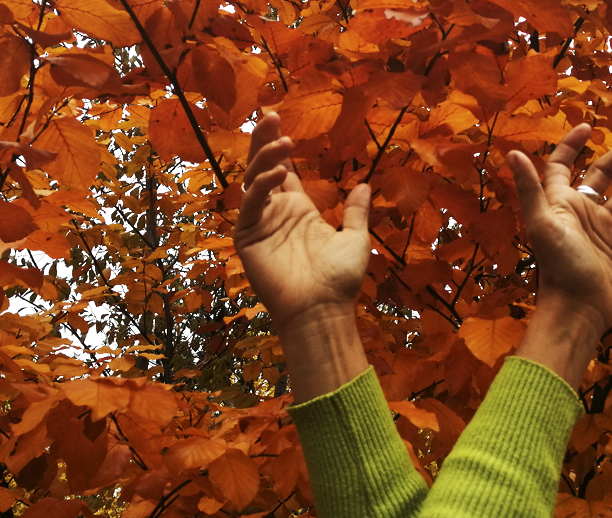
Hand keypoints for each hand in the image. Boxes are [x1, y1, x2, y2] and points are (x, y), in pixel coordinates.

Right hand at [234, 113, 371, 329]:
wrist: (324, 310)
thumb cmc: (340, 281)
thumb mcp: (355, 239)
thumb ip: (356, 212)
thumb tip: (363, 184)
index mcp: (298, 212)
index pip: (283, 171)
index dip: (279, 146)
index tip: (279, 120)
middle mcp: (275, 214)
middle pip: (263, 168)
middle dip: (263, 141)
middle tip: (269, 114)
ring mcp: (259, 224)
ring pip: (253, 181)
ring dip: (264, 158)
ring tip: (283, 141)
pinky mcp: (247, 238)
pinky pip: (251, 205)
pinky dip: (261, 186)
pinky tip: (279, 173)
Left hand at [507, 124, 611, 335]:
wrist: (578, 308)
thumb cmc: (558, 265)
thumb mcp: (542, 223)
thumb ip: (529, 188)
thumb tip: (511, 154)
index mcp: (561, 203)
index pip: (563, 166)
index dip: (571, 145)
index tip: (589, 126)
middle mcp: (583, 212)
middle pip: (605, 173)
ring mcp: (604, 230)